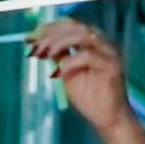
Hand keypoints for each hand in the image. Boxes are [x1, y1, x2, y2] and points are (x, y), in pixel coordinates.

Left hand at [31, 17, 134, 136]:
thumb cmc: (89, 97)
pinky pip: (87, 56)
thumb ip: (58, 57)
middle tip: (36, 48)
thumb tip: (39, 44)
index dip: (51, 27)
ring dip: (59, 43)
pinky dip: (69, 63)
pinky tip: (56, 74)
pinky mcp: (112, 66)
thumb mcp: (67, 73)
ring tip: (44, 55)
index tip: (32, 35)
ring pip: (83, 36)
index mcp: (92, 43)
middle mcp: (102, 43)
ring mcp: (109, 53)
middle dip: (52, 35)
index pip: (72, 25)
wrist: (107, 118)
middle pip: (76, 27)